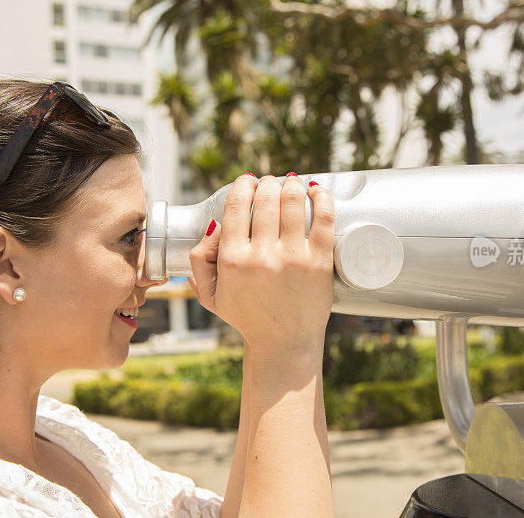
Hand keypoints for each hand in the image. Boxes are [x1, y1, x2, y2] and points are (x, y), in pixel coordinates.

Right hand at [187, 173, 334, 358]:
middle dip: (268, 183)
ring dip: (292, 184)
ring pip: (293, 202)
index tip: (249, 181)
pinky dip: (322, 197)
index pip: (237, 205)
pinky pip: (324, 218)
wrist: (283, 343)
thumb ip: (199, 259)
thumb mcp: (211, 294)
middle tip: (271, 183)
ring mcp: (293, 258)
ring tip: (292, 182)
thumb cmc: (248, 317)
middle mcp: (262, 256)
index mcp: (233, 260)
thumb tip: (214, 223)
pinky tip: (317, 190)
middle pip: (266, 198)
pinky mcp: (319, 262)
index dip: (244, 185)